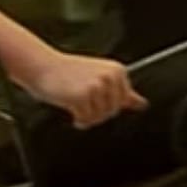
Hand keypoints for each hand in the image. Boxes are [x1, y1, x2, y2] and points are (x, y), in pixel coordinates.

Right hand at [26, 52, 147, 128]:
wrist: (44, 66)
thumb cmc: (70, 73)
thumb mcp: (100, 78)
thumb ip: (123, 92)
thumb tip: (143, 104)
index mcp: (118, 70)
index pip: (122, 103)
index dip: (106, 105)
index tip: (94, 96)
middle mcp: (110, 76)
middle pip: (112, 113)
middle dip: (96, 112)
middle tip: (83, 100)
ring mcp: (97, 86)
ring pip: (100, 118)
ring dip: (87, 116)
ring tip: (76, 101)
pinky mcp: (83, 96)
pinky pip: (86, 120)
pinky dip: (79, 119)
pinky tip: (71, 106)